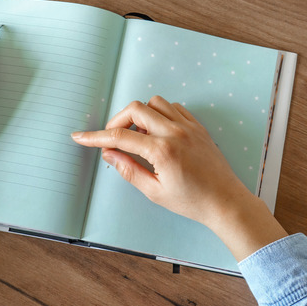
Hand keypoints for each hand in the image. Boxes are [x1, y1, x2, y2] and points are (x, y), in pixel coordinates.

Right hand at [72, 96, 286, 260]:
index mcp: (163, 151)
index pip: (120, 137)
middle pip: (136, 109)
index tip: (80, 137)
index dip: (96, 136)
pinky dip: (160, 115)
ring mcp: (189, 126)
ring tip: (139, 138)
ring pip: (155, 103)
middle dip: (118, 121)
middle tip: (113, 139)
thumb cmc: (192, 202)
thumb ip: (129, 170)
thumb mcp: (155, 192)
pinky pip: (174, 108)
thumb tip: (109, 154)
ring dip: (140, 115)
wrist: (225, 202)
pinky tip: (158, 133)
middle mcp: (176, 132)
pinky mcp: (198, 127)